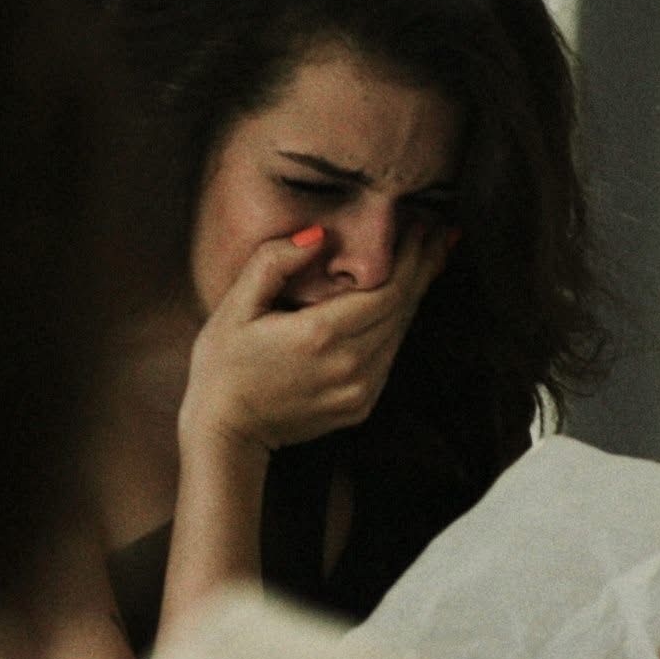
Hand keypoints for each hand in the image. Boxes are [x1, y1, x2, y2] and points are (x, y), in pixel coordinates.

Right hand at [179, 224, 451, 455]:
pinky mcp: (360, 407)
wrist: (226, 432)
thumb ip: (273, 263)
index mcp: (320, 335)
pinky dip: (395, 327)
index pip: (387, 289)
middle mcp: (349, 365)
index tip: (422, 225)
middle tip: (437, 234)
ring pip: (400, 333)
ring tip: (424, 261)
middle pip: (402, 309)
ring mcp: (358, 391)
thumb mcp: (234, 306)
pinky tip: (394, 305)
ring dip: (413, 296)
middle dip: (422, 268)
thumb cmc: (222, 365)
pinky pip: (388, 357)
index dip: (411, 256)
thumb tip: (317, 235)